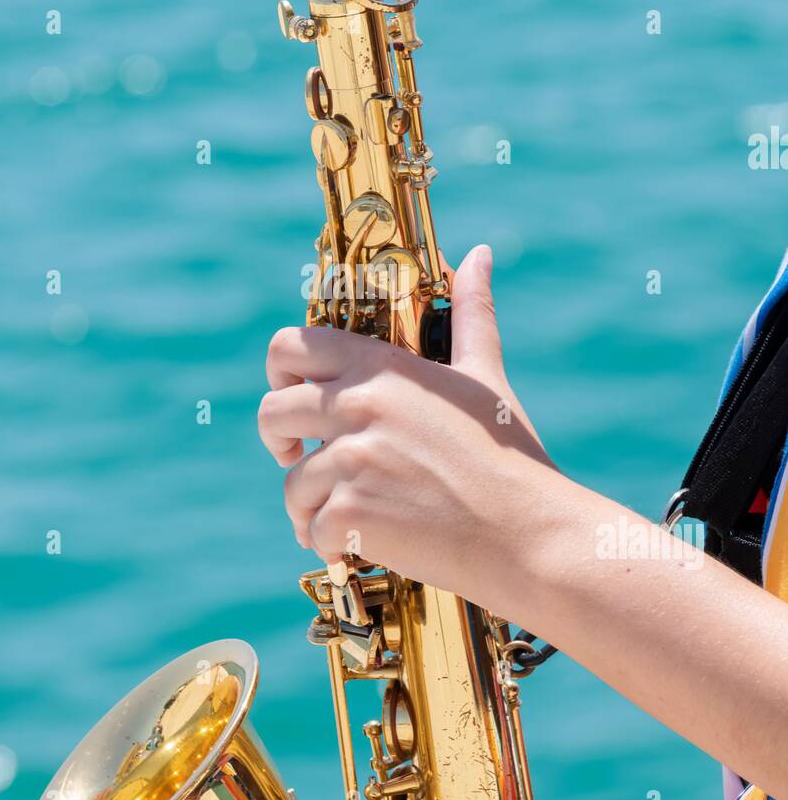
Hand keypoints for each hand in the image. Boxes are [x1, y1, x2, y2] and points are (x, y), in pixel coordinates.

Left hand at [259, 245, 566, 614]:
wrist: (528, 534)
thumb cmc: (510, 457)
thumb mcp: (486, 377)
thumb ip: (470, 312)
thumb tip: (478, 254)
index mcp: (383, 367)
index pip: (289, 345)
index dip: (279, 373)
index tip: (294, 396)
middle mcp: (359, 406)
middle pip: (271, 412)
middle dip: (279, 441)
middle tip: (299, 459)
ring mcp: (352, 461)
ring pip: (291, 483)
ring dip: (307, 505)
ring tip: (341, 517)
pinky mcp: (351, 514)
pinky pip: (308, 528)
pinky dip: (326, 542)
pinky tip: (355, 546)